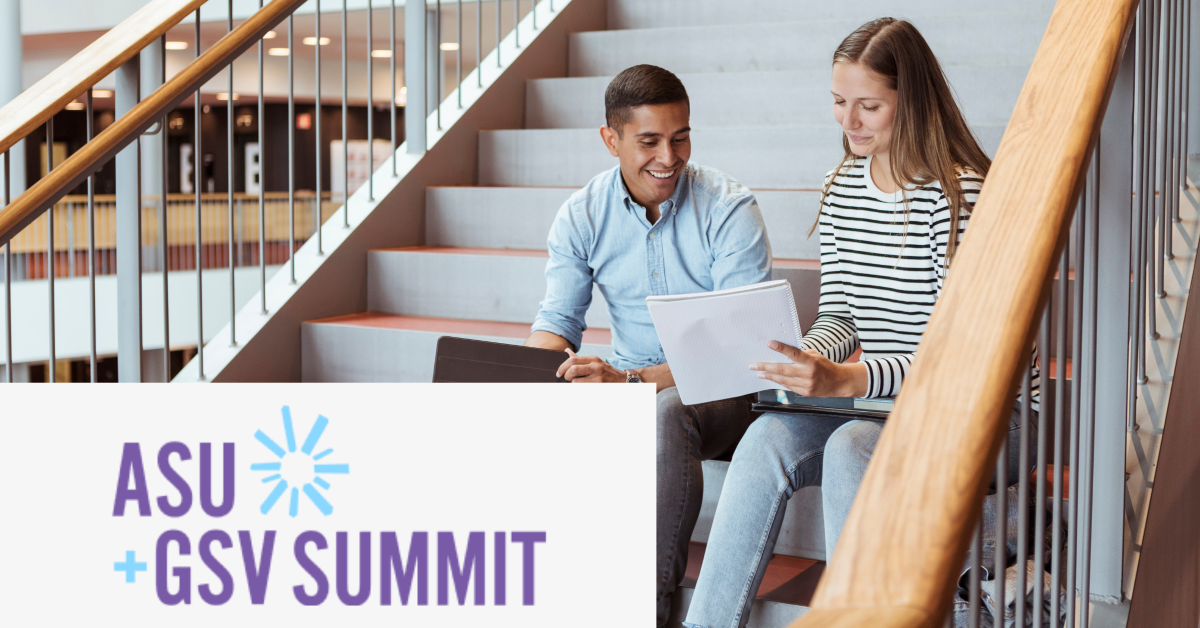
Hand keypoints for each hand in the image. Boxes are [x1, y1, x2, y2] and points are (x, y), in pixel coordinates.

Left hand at [556, 348, 626, 382]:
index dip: (562, 367)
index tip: (559, 373)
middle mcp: (595, 367)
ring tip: (576, 384)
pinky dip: (579, 388)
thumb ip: (579, 359)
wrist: (622, 380)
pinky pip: (582, 388)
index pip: (572, 360)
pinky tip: (582, 387)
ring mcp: (598, 378)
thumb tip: (566, 351)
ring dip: (572, 384)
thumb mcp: (595, 362)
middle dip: (566, 376)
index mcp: (593, 359)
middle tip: (566, 379)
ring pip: (576, 381)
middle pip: (573, 369)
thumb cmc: (606, 371)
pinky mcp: (599, 386)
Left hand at [750, 340, 867, 397]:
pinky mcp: (805, 393)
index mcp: (811, 361)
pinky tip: (770, 378)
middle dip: (766, 367)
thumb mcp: (815, 356)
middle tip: (753, 365)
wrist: (839, 383)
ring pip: (783, 380)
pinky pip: (788, 386)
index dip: (782, 348)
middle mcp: (808, 374)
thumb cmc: (825, 366)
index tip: (770, 343)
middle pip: (783, 370)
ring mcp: (806, 385)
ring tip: (758, 372)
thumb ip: (800, 355)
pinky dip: (778, 382)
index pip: (794, 353)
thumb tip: (782, 353)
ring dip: (769, 376)